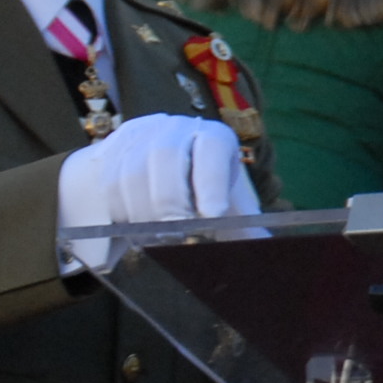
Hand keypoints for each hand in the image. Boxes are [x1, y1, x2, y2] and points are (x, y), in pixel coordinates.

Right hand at [57, 115, 262, 270]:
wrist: (159, 172)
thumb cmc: (203, 192)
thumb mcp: (229, 206)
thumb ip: (246, 229)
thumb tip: (272, 254)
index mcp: (215, 138)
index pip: (212, 149)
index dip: (211, 182)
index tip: (214, 215)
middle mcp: (177, 128)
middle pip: (166, 156)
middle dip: (170, 201)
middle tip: (177, 235)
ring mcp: (141, 135)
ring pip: (133, 171)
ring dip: (143, 212)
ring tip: (156, 238)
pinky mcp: (113, 149)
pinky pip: (109, 181)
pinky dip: (122, 211)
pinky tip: (135, 227)